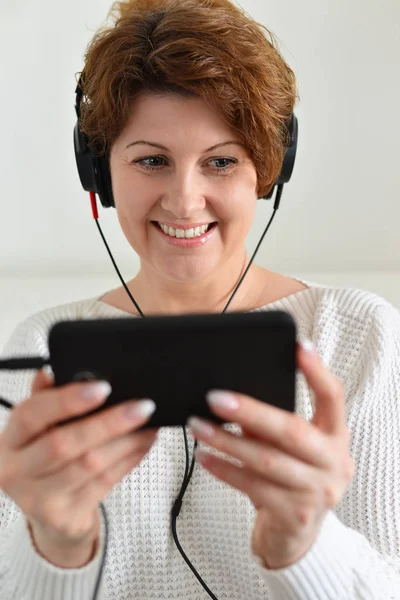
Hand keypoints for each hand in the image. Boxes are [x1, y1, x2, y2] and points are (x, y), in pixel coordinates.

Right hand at [0, 370, 158, 567]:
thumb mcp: (37, 430)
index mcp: (8, 441)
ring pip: (91, 465)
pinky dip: (130, 458)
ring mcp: (40, 500)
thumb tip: (50, 372)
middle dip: (109, 422)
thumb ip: (45, 400)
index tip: (103, 388)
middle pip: (64, 444)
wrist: (48, 515)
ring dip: (128, 440)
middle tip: (142, 406)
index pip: (30, 415)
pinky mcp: (66, 518)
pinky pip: (106, 482)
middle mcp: (16, 472)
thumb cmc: (44, 460)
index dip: (66, 400)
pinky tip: (144, 443)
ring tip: (150, 423)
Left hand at [188, 339, 354, 569]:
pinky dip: (224, 469)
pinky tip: (204, 456)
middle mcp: (334, 462)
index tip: (297, 346)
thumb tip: (231, 393)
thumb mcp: (291, 447)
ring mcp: (318, 491)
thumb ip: (273, 421)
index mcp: (336, 435)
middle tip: (214, 397)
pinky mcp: (296, 515)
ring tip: (198, 426)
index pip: (333, 396)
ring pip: (266, 460)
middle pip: (292, 430)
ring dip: (227, 441)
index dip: (316, 371)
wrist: (295, 533)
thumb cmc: (289, 476)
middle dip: (250, 411)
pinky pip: (253, 486)